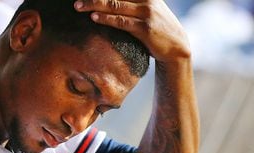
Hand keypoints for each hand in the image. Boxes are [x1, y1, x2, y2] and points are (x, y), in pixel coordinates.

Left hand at [74, 0, 190, 62]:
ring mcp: (147, 13)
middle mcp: (147, 0)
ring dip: (94, 5)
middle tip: (77, 0)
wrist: (176, 46)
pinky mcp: (145, 28)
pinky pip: (121, 21)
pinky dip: (106, 18)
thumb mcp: (147, 10)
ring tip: (79, 6)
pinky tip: (94, 17)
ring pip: (115, 5)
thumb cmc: (156, 28)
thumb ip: (132, 4)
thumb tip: (108, 5)